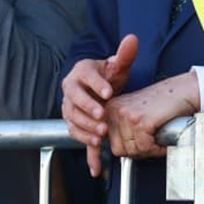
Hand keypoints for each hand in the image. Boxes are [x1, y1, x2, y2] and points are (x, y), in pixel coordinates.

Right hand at [60, 35, 138, 175]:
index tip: (110, 91)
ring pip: (73, 120)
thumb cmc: (107, 76)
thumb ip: (124, 54)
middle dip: (88, 109)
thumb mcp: (117, 65)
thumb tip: (132, 39)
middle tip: (102, 115)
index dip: (97, 85)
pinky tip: (95, 165)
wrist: (98, 89)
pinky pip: (78, 137)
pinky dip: (87, 150)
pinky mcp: (75, 124)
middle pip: (74, 100)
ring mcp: (71, 109)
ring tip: (101, 134)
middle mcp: (71, 90)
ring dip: (86, 128)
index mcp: (81, 73)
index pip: (85, 76)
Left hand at [105, 70, 199, 160]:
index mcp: (112, 107)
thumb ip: (125, 126)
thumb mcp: (138, 110)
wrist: (185, 89)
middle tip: (152, 144)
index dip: (126, 148)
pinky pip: (145, 147)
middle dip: (138, 151)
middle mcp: (115, 109)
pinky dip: (157, 149)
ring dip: (149, 150)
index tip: (135, 147)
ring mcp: (126, 115)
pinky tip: (164, 141)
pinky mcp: (140, 121)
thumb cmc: (167, 100)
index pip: (109, 141)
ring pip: (132, 150)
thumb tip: (122, 147)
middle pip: (118, 148)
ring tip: (159, 141)